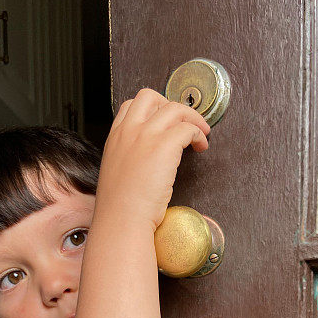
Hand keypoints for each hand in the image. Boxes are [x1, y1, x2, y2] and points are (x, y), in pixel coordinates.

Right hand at [93, 88, 210, 231]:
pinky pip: (188, 128)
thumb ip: (128, 161)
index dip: (151, 109)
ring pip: (175, 108)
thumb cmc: (120, 209)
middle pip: (152, 97)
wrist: (122, 220)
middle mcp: (129, 131)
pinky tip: (201, 146)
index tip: (163, 121)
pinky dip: (198, 134)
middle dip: (172, 105)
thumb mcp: (116, 176)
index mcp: (115, 138)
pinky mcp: (164, 146)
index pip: (131, 106)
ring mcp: (146, 136)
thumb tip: (145, 162)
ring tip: (201, 133)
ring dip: (192, 118)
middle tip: (184, 122)